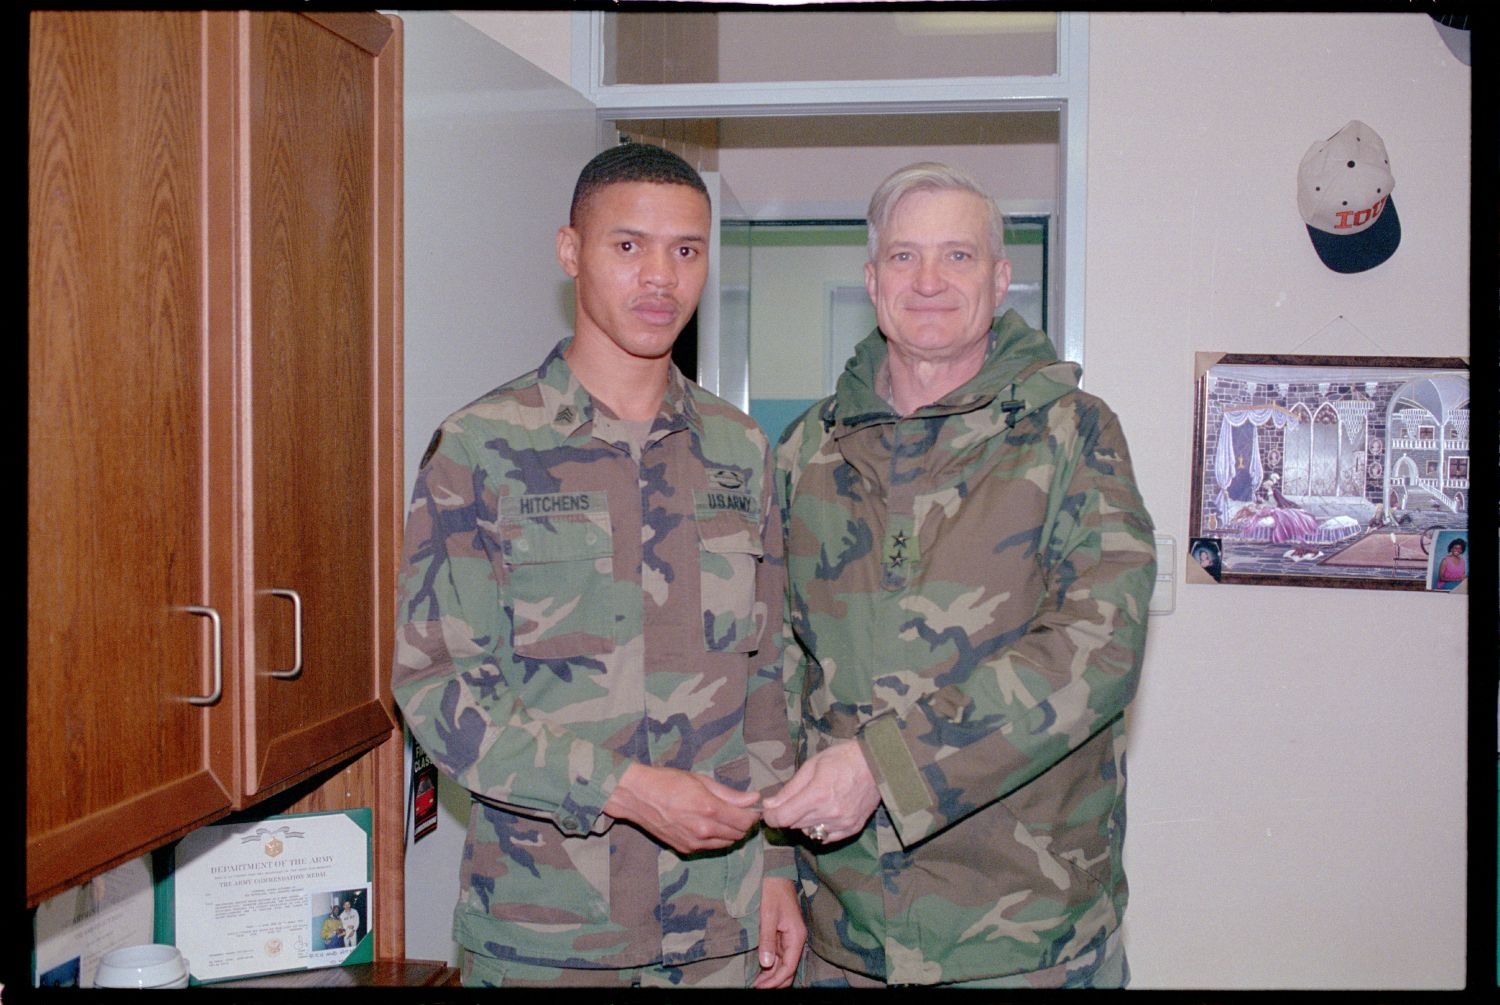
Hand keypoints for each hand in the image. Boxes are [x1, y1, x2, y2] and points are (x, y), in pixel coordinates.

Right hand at [601, 763, 760, 854]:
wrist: (638, 797)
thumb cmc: (668, 782)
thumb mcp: (701, 781)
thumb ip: (729, 793)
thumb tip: (754, 798)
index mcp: (709, 809)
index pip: (744, 821)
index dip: (752, 815)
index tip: (752, 808)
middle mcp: (703, 830)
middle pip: (738, 834)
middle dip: (743, 824)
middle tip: (740, 811)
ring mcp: (694, 843)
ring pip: (726, 843)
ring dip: (731, 833)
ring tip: (724, 817)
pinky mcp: (685, 849)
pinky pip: (710, 847)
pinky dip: (716, 838)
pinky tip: (708, 825)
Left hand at [752, 877, 803, 988]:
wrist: (775, 875)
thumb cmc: (773, 892)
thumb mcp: (768, 915)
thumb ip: (767, 940)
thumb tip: (766, 964)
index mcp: (796, 936)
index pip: (789, 966)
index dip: (775, 980)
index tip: (761, 987)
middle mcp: (796, 939)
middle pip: (789, 969)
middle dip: (775, 981)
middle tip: (758, 988)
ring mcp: (790, 938)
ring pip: (784, 964)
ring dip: (772, 975)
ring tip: (757, 983)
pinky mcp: (783, 934)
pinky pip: (780, 955)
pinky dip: (771, 965)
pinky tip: (761, 970)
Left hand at [761, 741, 880, 843]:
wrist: (877, 764)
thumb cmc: (842, 759)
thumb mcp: (812, 765)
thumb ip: (790, 789)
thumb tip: (769, 804)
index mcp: (817, 795)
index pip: (782, 818)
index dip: (771, 815)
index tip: (770, 809)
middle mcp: (829, 814)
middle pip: (794, 825)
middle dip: (788, 814)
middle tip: (795, 799)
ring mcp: (842, 824)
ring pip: (808, 832)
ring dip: (804, 822)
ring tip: (814, 803)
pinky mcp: (852, 829)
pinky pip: (826, 837)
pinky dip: (820, 828)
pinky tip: (826, 813)